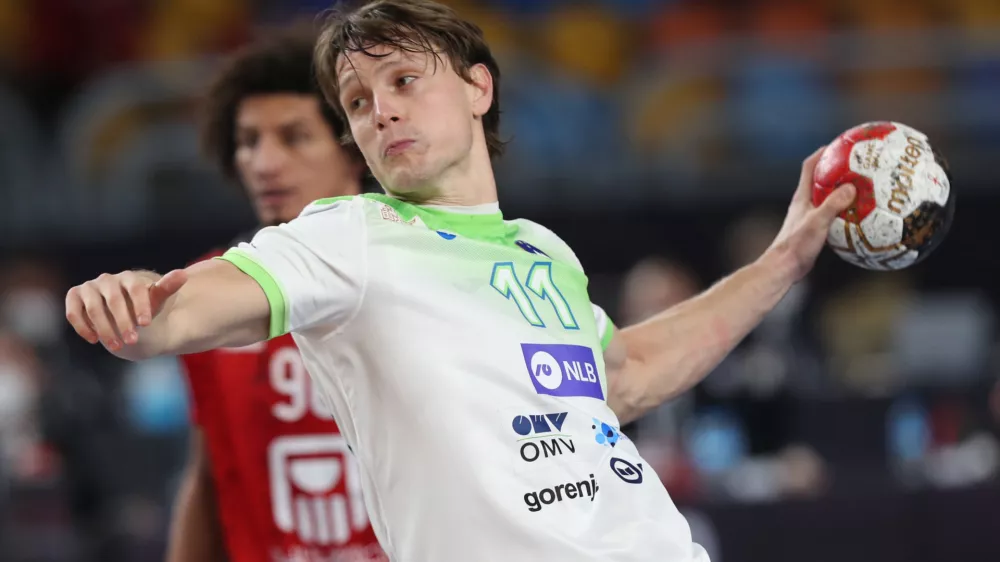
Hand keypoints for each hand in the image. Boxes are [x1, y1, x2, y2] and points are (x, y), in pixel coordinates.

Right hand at [65, 269, 187, 350]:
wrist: (124, 319)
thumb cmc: (143, 310)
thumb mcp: (156, 302)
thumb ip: (167, 288)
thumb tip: (183, 274)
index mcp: (129, 277)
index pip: (135, 289)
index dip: (140, 306)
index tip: (146, 324)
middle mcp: (107, 279)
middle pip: (114, 300)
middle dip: (123, 322)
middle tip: (133, 340)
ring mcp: (89, 288)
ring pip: (94, 308)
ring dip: (105, 329)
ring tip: (117, 346)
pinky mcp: (75, 297)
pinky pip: (73, 312)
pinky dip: (82, 326)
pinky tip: (94, 340)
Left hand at [768, 146, 856, 281]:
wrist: (785, 268)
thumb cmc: (797, 244)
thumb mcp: (818, 222)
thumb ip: (833, 204)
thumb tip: (852, 187)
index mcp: (802, 197)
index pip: (810, 166)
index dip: (823, 153)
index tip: (839, 144)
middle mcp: (805, 204)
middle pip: (821, 179)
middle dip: (838, 170)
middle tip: (858, 164)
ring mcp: (809, 217)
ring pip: (828, 198)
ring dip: (844, 192)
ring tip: (865, 188)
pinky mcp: (815, 230)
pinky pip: (834, 215)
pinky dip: (846, 212)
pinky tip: (862, 217)